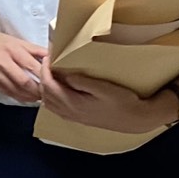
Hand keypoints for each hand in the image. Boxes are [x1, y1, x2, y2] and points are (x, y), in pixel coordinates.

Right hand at [0, 29, 46, 103]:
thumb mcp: (14, 40)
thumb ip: (33, 49)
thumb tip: (52, 55)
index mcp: (12, 49)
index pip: (32, 66)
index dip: (45, 76)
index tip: (54, 81)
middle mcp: (3, 62)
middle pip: (24, 81)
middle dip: (38, 90)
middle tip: (49, 93)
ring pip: (16, 90)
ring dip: (30, 96)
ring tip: (40, 97)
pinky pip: (7, 93)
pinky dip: (19, 97)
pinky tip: (27, 97)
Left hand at [40, 71, 173, 133]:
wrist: (136, 120)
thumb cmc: (123, 102)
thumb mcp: (105, 88)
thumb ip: (83, 82)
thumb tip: (65, 74)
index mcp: (74, 103)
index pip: (49, 85)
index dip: (45, 70)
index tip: (47, 57)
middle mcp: (71, 112)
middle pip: (45, 95)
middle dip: (42, 77)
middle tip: (48, 63)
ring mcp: (74, 117)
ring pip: (49, 104)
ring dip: (45, 88)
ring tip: (51, 74)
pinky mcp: (79, 119)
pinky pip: (56, 109)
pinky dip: (51, 98)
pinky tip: (59, 89)